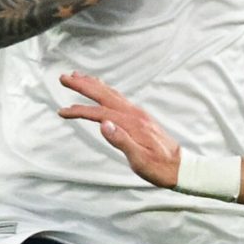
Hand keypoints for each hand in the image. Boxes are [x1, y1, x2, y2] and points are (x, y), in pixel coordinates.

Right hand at [57, 70, 182, 187]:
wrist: (181, 167)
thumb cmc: (160, 167)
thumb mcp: (140, 160)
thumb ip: (122, 141)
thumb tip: (103, 124)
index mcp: (132, 124)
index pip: (99, 113)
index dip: (79, 111)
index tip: (62, 111)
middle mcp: (135, 114)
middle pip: (104, 95)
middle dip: (83, 85)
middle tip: (63, 77)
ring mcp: (138, 114)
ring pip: (112, 94)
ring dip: (93, 84)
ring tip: (77, 76)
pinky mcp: (141, 117)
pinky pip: (119, 98)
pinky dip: (106, 90)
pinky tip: (101, 90)